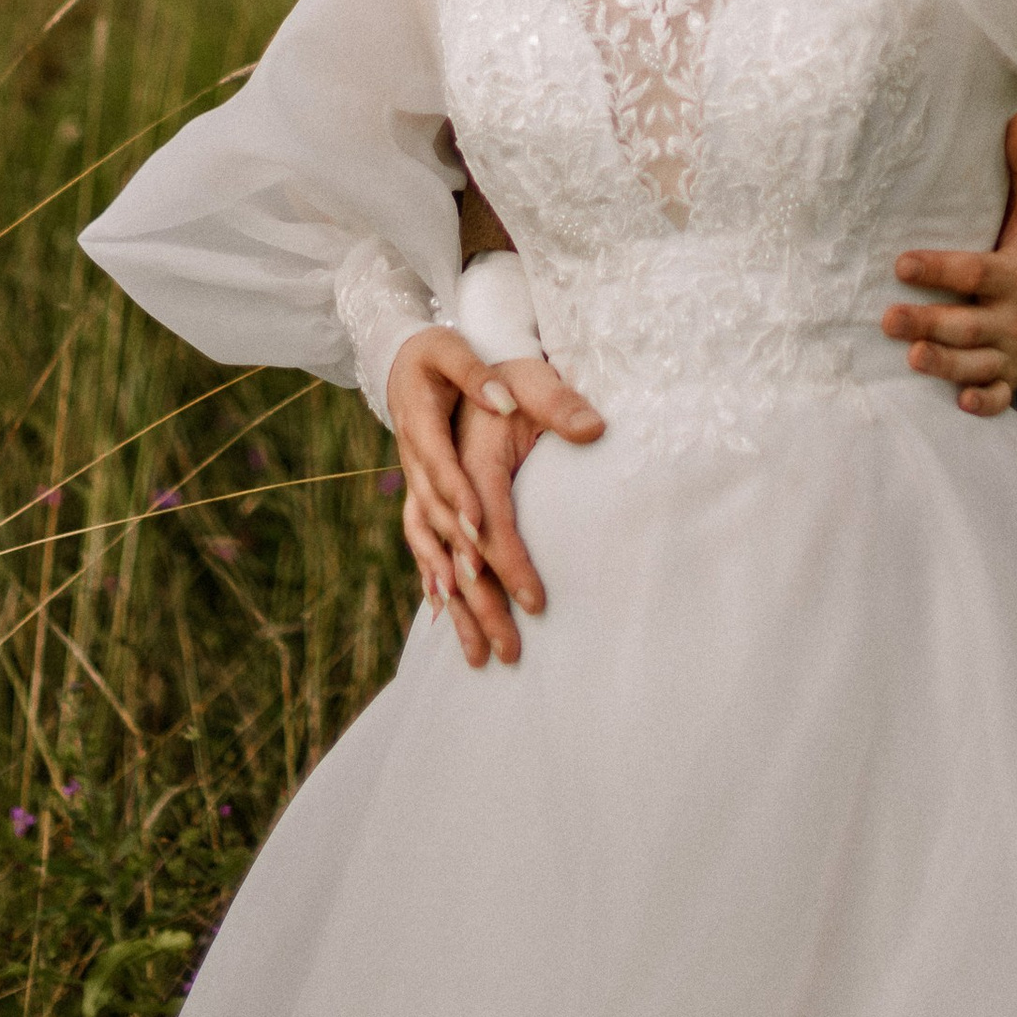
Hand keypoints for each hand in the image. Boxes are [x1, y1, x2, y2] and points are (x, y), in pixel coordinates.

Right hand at [387, 331, 601, 669]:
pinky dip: (435, 583)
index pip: (488, 517)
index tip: (535, 600)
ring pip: (436, 560)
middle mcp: (433, 477)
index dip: (508, 559)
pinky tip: (445, 617)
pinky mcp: (424, 498)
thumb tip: (594, 429)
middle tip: (511, 652)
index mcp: (461, 450)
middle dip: (484, 604)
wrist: (438, 358)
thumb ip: (555, 398)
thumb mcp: (526, 373)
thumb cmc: (494, 369)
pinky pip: (424, 549)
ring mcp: (423, 490)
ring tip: (479, 659)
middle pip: (458, 552)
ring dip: (458, 609)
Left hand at [884, 115, 1016, 414]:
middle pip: (968, 323)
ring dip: (946, 364)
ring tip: (912, 358)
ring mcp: (1014, 352)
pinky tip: (961, 403)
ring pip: (977, 362)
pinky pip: (1002, 397)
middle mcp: (1015, 316)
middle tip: (887, 319)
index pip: (974, 271)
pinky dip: (985, 402)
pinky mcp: (1013, 377)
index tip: (902, 263)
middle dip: (930, 323)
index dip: (939, 268)